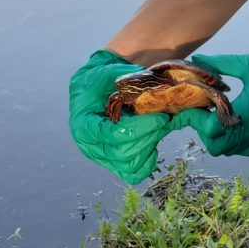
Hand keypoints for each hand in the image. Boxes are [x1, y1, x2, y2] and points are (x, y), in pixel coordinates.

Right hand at [69, 49, 180, 183]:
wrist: (95, 87)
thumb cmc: (102, 80)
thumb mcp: (112, 75)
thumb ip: (132, 85)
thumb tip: (164, 92)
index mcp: (84, 125)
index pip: (112, 136)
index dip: (140, 129)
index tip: (159, 117)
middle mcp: (90, 146)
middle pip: (123, 154)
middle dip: (149, 137)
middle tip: (163, 119)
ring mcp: (102, 157)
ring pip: (130, 166)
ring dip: (150, 147)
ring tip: (159, 127)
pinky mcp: (114, 162)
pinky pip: (133, 173)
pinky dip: (147, 162)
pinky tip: (154, 143)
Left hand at [180, 47, 248, 156]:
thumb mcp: (248, 63)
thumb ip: (218, 64)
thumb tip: (196, 58)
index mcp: (245, 112)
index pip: (208, 127)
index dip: (194, 117)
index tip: (189, 104)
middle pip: (214, 144)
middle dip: (202, 129)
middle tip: (203, 109)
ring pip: (227, 149)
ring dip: (215, 136)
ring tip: (216, 113)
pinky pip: (241, 148)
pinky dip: (230, 140)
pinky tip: (231, 120)